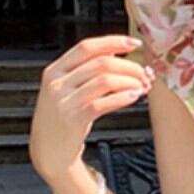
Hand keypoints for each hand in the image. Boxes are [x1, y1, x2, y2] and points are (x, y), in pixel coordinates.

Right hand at [29, 33, 153, 184]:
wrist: (48, 151)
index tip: (134, 44)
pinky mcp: (73, 119)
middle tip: (144, 74)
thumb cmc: (62, 119)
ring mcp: (64, 101)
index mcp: (55, 70)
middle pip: (101, 63)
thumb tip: (118, 53)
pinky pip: (103, 103)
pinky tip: (134, 97)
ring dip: (130, 81)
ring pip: (105, 81)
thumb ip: (86, 70)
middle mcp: (57, 83)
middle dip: (129, 66)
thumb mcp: (66, 89)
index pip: (87, 47)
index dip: (113, 42)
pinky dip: (123, 98)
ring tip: (142, 86)